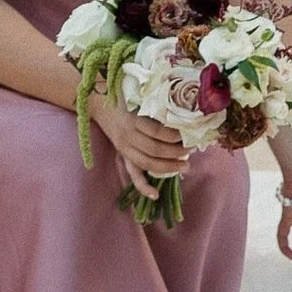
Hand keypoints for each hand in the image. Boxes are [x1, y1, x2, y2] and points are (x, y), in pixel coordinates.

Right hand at [88, 83, 188, 202]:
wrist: (99, 103)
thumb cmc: (125, 97)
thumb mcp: (140, 97)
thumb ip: (157, 104)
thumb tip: (184, 110)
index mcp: (133, 120)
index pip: (156, 132)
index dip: (173, 136)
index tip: (188, 135)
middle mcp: (127, 136)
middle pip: (154, 149)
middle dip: (176, 152)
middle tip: (192, 150)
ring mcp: (124, 149)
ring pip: (147, 163)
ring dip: (168, 167)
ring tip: (186, 165)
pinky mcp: (123, 156)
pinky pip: (133, 175)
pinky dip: (144, 186)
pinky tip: (156, 195)